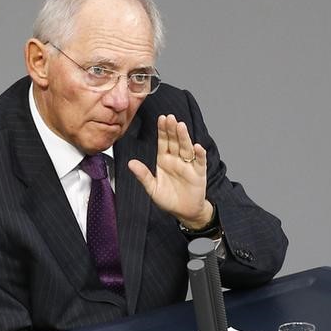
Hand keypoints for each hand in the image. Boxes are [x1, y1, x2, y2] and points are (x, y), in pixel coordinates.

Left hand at [128, 114, 213, 228]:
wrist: (184, 212)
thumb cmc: (168, 199)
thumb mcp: (152, 188)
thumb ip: (143, 175)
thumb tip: (131, 163)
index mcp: (164, 160)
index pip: (163, 142)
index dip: (162, 131)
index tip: (161, 119)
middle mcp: (177, 160)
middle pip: (175, 142)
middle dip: (172, 130)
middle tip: (170, 118)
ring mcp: (188, 165)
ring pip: (186, 148)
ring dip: (184, 137)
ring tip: (181, 126)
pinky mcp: (199, 173)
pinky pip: (200, 162)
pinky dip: (199, 155)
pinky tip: (197, 147)